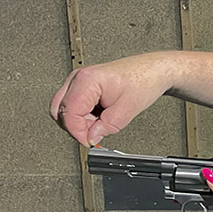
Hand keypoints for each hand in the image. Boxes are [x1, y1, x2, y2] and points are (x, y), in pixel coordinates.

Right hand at [50, 54, 172, 145]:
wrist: (152, 70)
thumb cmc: (143, 81)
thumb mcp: (127, 110)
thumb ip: (106, 127)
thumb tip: (91, 138)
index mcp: (87, 80)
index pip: (69, 113)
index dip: (78, 131)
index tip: (89, 141)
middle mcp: (78, 77)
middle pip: (60, 111)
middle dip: (77, 127)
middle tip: (97, 131)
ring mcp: (78, 80)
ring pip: (63, 109)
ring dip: (80, 121)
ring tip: (102, 120)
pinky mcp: (82, 85)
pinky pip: (72, 105)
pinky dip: (83, 115)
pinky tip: (99, 115)